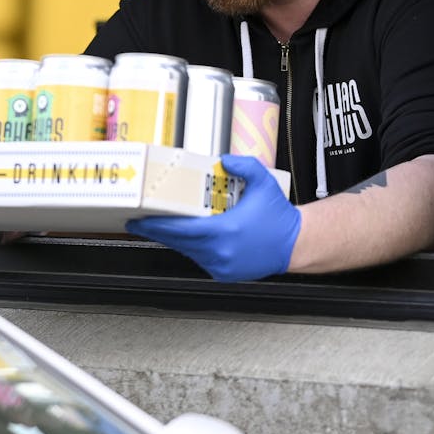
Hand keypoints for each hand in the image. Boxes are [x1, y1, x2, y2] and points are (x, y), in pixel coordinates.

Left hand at [125, 154, 300, 281]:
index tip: (140, 220)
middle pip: (178, 242)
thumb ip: (243, 166)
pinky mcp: (224, 273)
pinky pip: (199, 259)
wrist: (296, 244)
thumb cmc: (278, 217)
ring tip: (158, 227)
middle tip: (138, 223)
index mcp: (226, 232)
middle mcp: (221, 252)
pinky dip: (190, 248)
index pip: (181, 229)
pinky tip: (183, 237)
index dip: (158, 225)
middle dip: (156, 232)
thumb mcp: (263, 183)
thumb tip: (223, 160)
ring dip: (173, 240)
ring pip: (187, 251)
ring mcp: (221, 266)